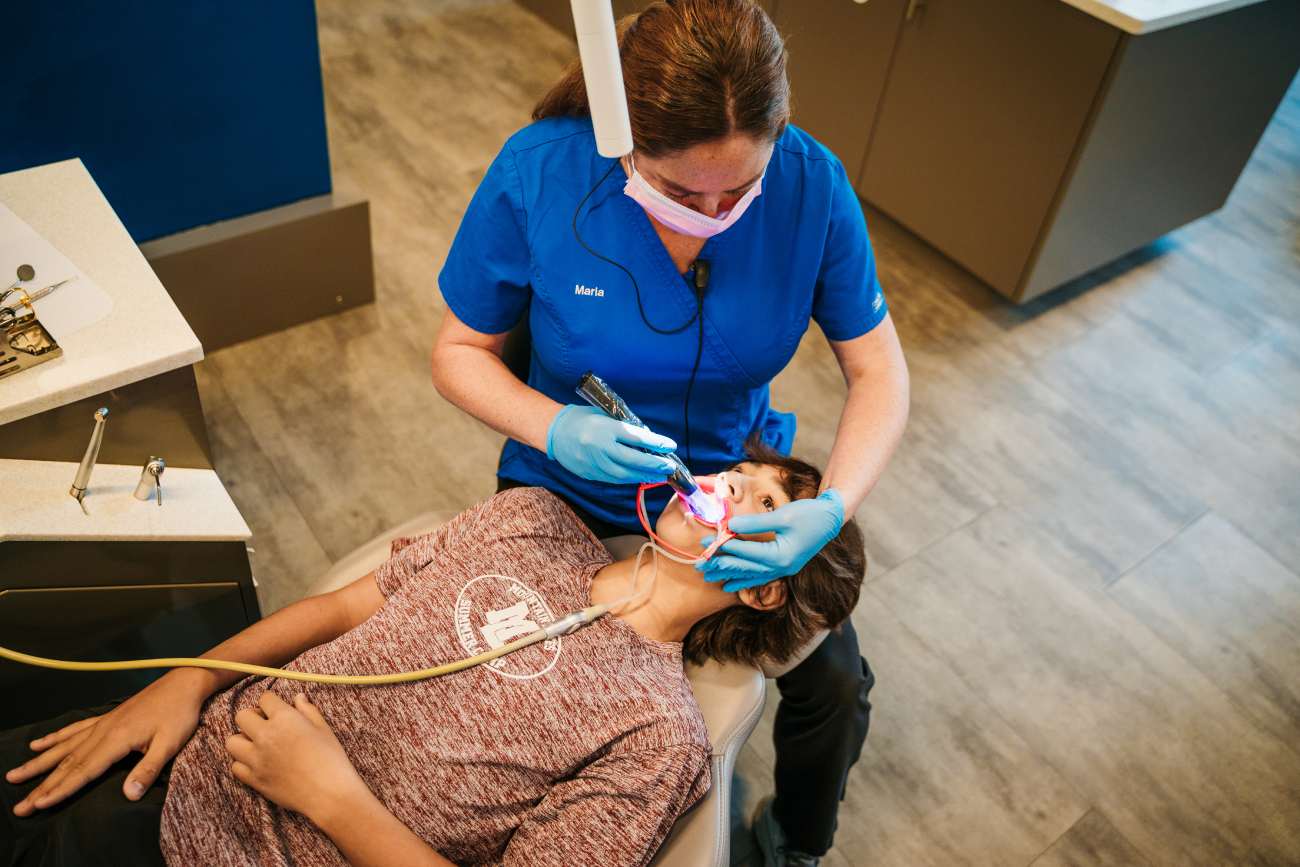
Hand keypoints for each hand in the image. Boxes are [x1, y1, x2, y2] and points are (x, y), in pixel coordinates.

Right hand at [6, 668, 209, 815]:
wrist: (183, 683)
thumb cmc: (180, 714)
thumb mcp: (170, 744)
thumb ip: (148, 770)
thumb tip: (129, 796)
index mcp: (117, 739)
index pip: (83, 771)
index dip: (60, 789)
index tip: (38, 804)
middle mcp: (103, 730)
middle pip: (67, 763)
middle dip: (41, 785)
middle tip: (19, 805)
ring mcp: (102, 722)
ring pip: (64, 746)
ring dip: (39, 763)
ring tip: (14, 775)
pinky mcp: (107, 717)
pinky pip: (74, 729)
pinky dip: (55, 737)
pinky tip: (38, 744)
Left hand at [226, 692, 367, 825]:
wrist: (329, 793)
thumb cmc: (331, 758)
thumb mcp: (323, 728)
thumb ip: (307, 710)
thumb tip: (298, 698)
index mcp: (285, 718)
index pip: (264, 698)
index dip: (271, 702)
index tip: (277, 709)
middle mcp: (266, 736)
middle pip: (242, 716)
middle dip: (253, 717)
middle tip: (265, 725)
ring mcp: (257, 759)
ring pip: (232, 741)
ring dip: (242, 740)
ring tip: (257, 745)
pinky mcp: (254, 779)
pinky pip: (235, 766)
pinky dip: (243, 763)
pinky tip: (258, 763)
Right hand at [546, 405, 678, 483]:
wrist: (554, 432)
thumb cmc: (582, 419)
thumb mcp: (605, 415)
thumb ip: (624, 427)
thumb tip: (648, 439)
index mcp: (605, 428)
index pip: (637, 437)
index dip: (656, 443)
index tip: (670, 445)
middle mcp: (600, 448)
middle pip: (634, 459)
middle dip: (654, 464)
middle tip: (670, 466)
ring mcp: (594, 463)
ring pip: (625, 475)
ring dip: (644, 476)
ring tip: (659, 475)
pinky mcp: (590, 474)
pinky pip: (613, 479)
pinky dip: (629, 478)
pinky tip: (640, 477)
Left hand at [697, 490, 844, 590]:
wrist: (831, 518)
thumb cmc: (810, 514)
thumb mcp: (783, 515)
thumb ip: (756, 522)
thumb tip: (731, 525)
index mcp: (781, 555)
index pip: (747, 553)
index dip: (726, 547)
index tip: (707, 542)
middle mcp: (782, 567)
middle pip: (746, 568)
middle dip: (721, 566)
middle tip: (700, 565)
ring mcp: (784, 570)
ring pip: (752, 576)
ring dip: (730, 576)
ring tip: (710, 578)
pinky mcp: (785, 567)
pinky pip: (761, 577)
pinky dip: (745, 579)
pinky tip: (732, 584)